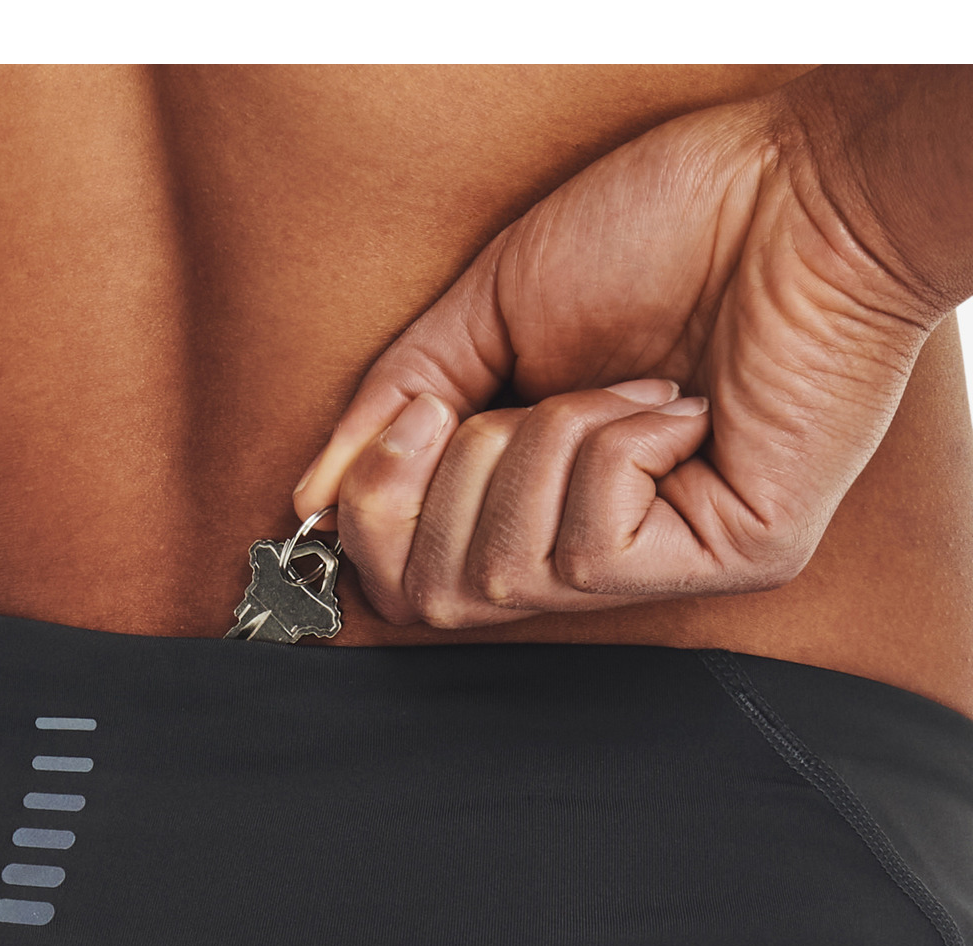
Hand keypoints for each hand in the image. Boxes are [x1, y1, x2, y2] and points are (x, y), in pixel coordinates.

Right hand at [294, 87, 943, 629]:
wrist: (793, 186)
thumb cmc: (663, 229)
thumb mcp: (485, 311)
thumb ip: (392, 407)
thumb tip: (310, 502)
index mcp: (530, 497)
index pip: (407, 583)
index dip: (375, 515)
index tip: (405, 421)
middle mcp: (590, 548)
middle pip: (438, 601)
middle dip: (448, 480)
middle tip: (514, 400)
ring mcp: (660, 564)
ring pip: (508, 575)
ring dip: (542, 448)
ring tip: (621, 384)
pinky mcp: (726, 560)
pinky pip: (593, 551)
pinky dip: (612, 450)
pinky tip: (677, 404)